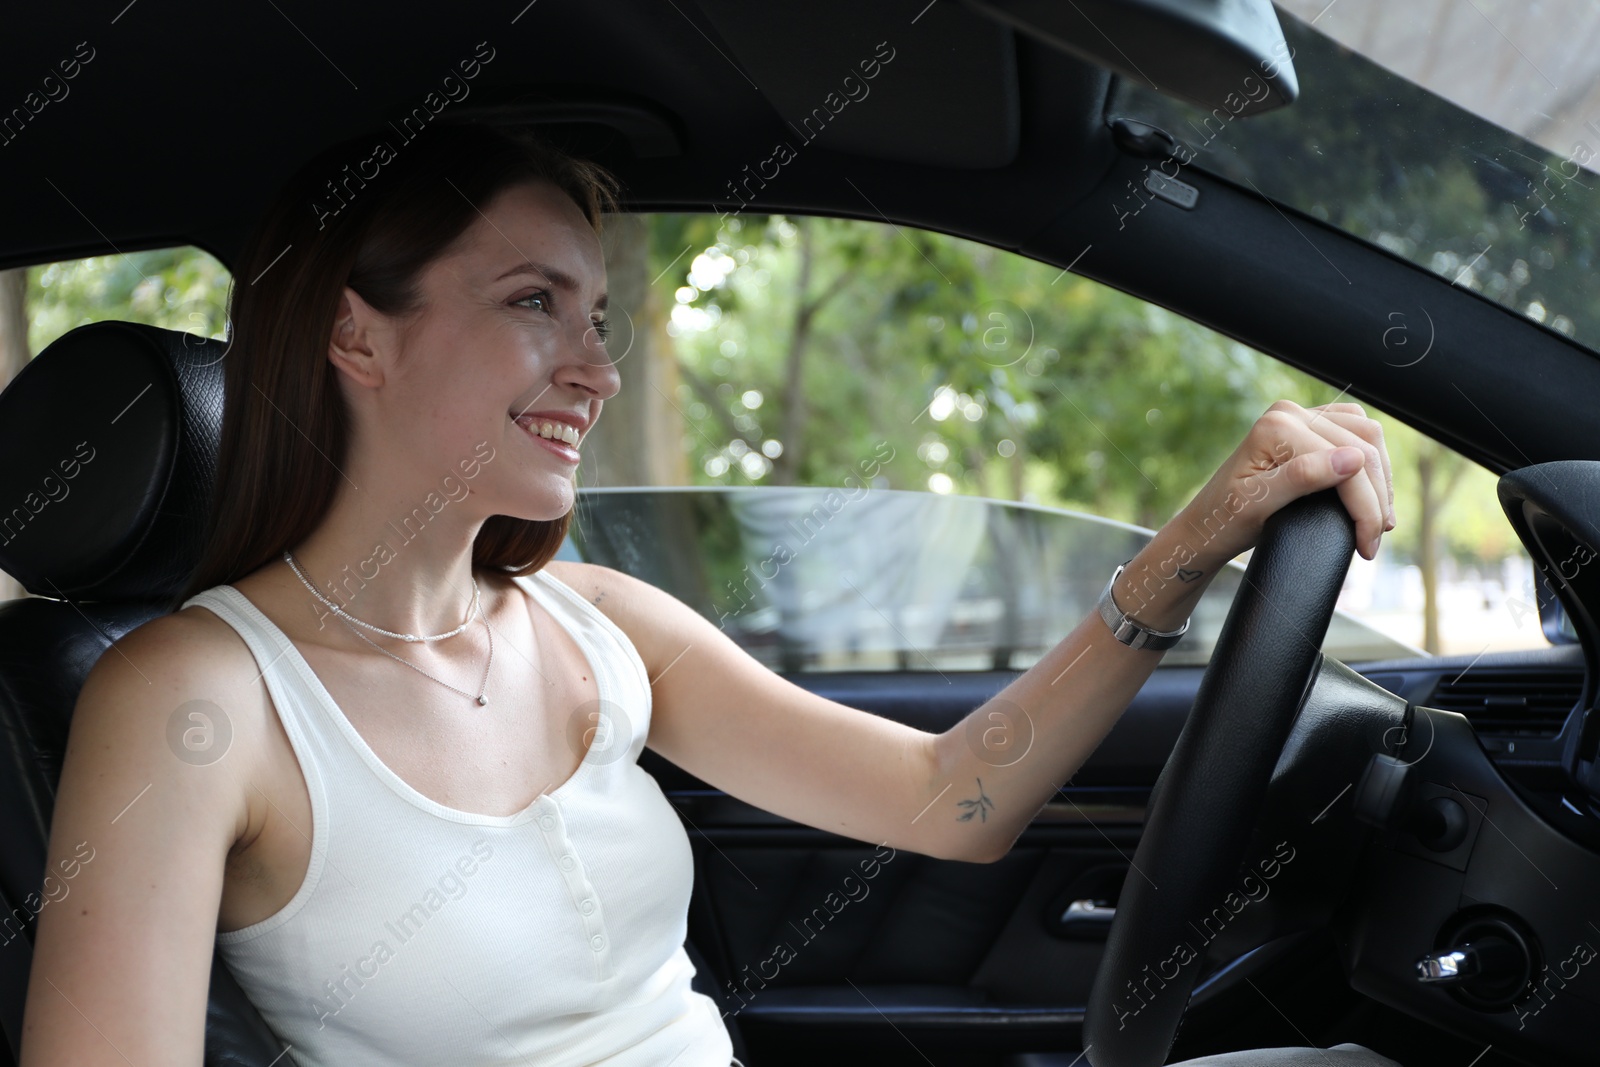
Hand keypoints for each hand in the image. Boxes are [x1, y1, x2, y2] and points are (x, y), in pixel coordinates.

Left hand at [1172, 400, 1394, 563]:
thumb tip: (1353, 460)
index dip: (1365, 506)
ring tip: (1379, 520)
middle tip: (1375, 538)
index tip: (1367, 546)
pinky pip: (1356, 434)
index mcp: (1276, 426)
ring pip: (1367, 436)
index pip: (1346, 462)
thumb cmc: (1224, 519)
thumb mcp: (1257, 505)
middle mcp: (1290, 413)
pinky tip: (1372, 493)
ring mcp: (1300, 417)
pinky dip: (1371, 463)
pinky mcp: (1308, 427)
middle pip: (1364, 446)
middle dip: (1377, 497)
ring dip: (1380, 479)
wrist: (1206, 525)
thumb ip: (1302, 478)